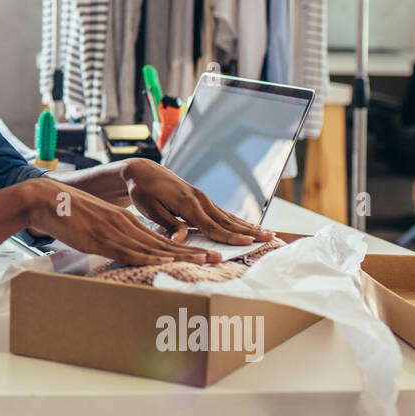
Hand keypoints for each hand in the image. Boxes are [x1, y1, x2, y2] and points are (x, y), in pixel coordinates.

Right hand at [22, 177, 222, 265]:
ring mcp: (115, 232)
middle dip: (192, 252)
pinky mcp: (101, 239)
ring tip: (204, 262)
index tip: (205, 254)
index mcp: (125, 223)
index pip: (160, 238)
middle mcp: (126, 226)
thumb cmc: (67, 215)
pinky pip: (130, 251)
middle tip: (217, 258)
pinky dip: (150, 257)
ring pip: (153, 247)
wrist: (47, 200)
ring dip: (180, 256)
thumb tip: (122, 250)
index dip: (184, 248)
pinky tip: (166, 262)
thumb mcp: (96, 225)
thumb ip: (111, 236)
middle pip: (164, 243)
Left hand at [120, 159, 275, 244]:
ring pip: (229, 217)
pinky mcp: (202, 200)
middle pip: (228, 221)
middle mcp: (199, 200)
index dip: (230, 237)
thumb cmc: (143, 192)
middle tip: (271, 239)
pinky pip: (224, 213)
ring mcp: (203, 199)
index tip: (248, 244)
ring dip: (250, 227)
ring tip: (269, 234)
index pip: (211, 226)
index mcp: (187, 204)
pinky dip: (239, 221)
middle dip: (250, 231)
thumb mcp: (149, 209)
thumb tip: (179, 240)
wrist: (143, 171)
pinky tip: (251, 227)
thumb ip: (167, 224)